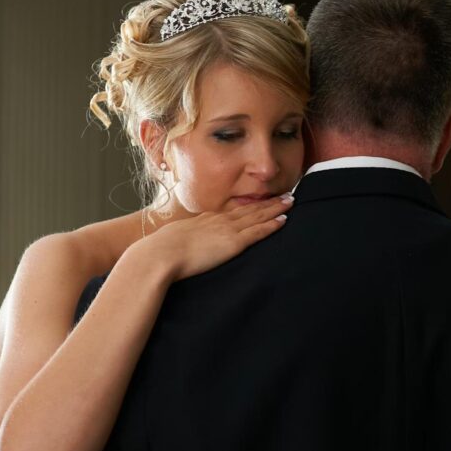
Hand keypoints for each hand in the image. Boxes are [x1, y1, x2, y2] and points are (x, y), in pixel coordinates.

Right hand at [142, 195, 292, 280]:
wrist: (160, 255)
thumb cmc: (160, 252)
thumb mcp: (172, 241)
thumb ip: (182, 242)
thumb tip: (178, 248)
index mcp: (205, 220)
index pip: (233, 212)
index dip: (249, 207)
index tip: (260, 202)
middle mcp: (219, 221)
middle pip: (249, 209)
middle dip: (268, 203)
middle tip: (285, 195)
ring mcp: (228, 230)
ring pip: (258, 216)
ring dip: (276, 208)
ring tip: (290, 202)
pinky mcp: (234, 243)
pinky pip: (258, 231)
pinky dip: (272, 224)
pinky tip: (284, 220)